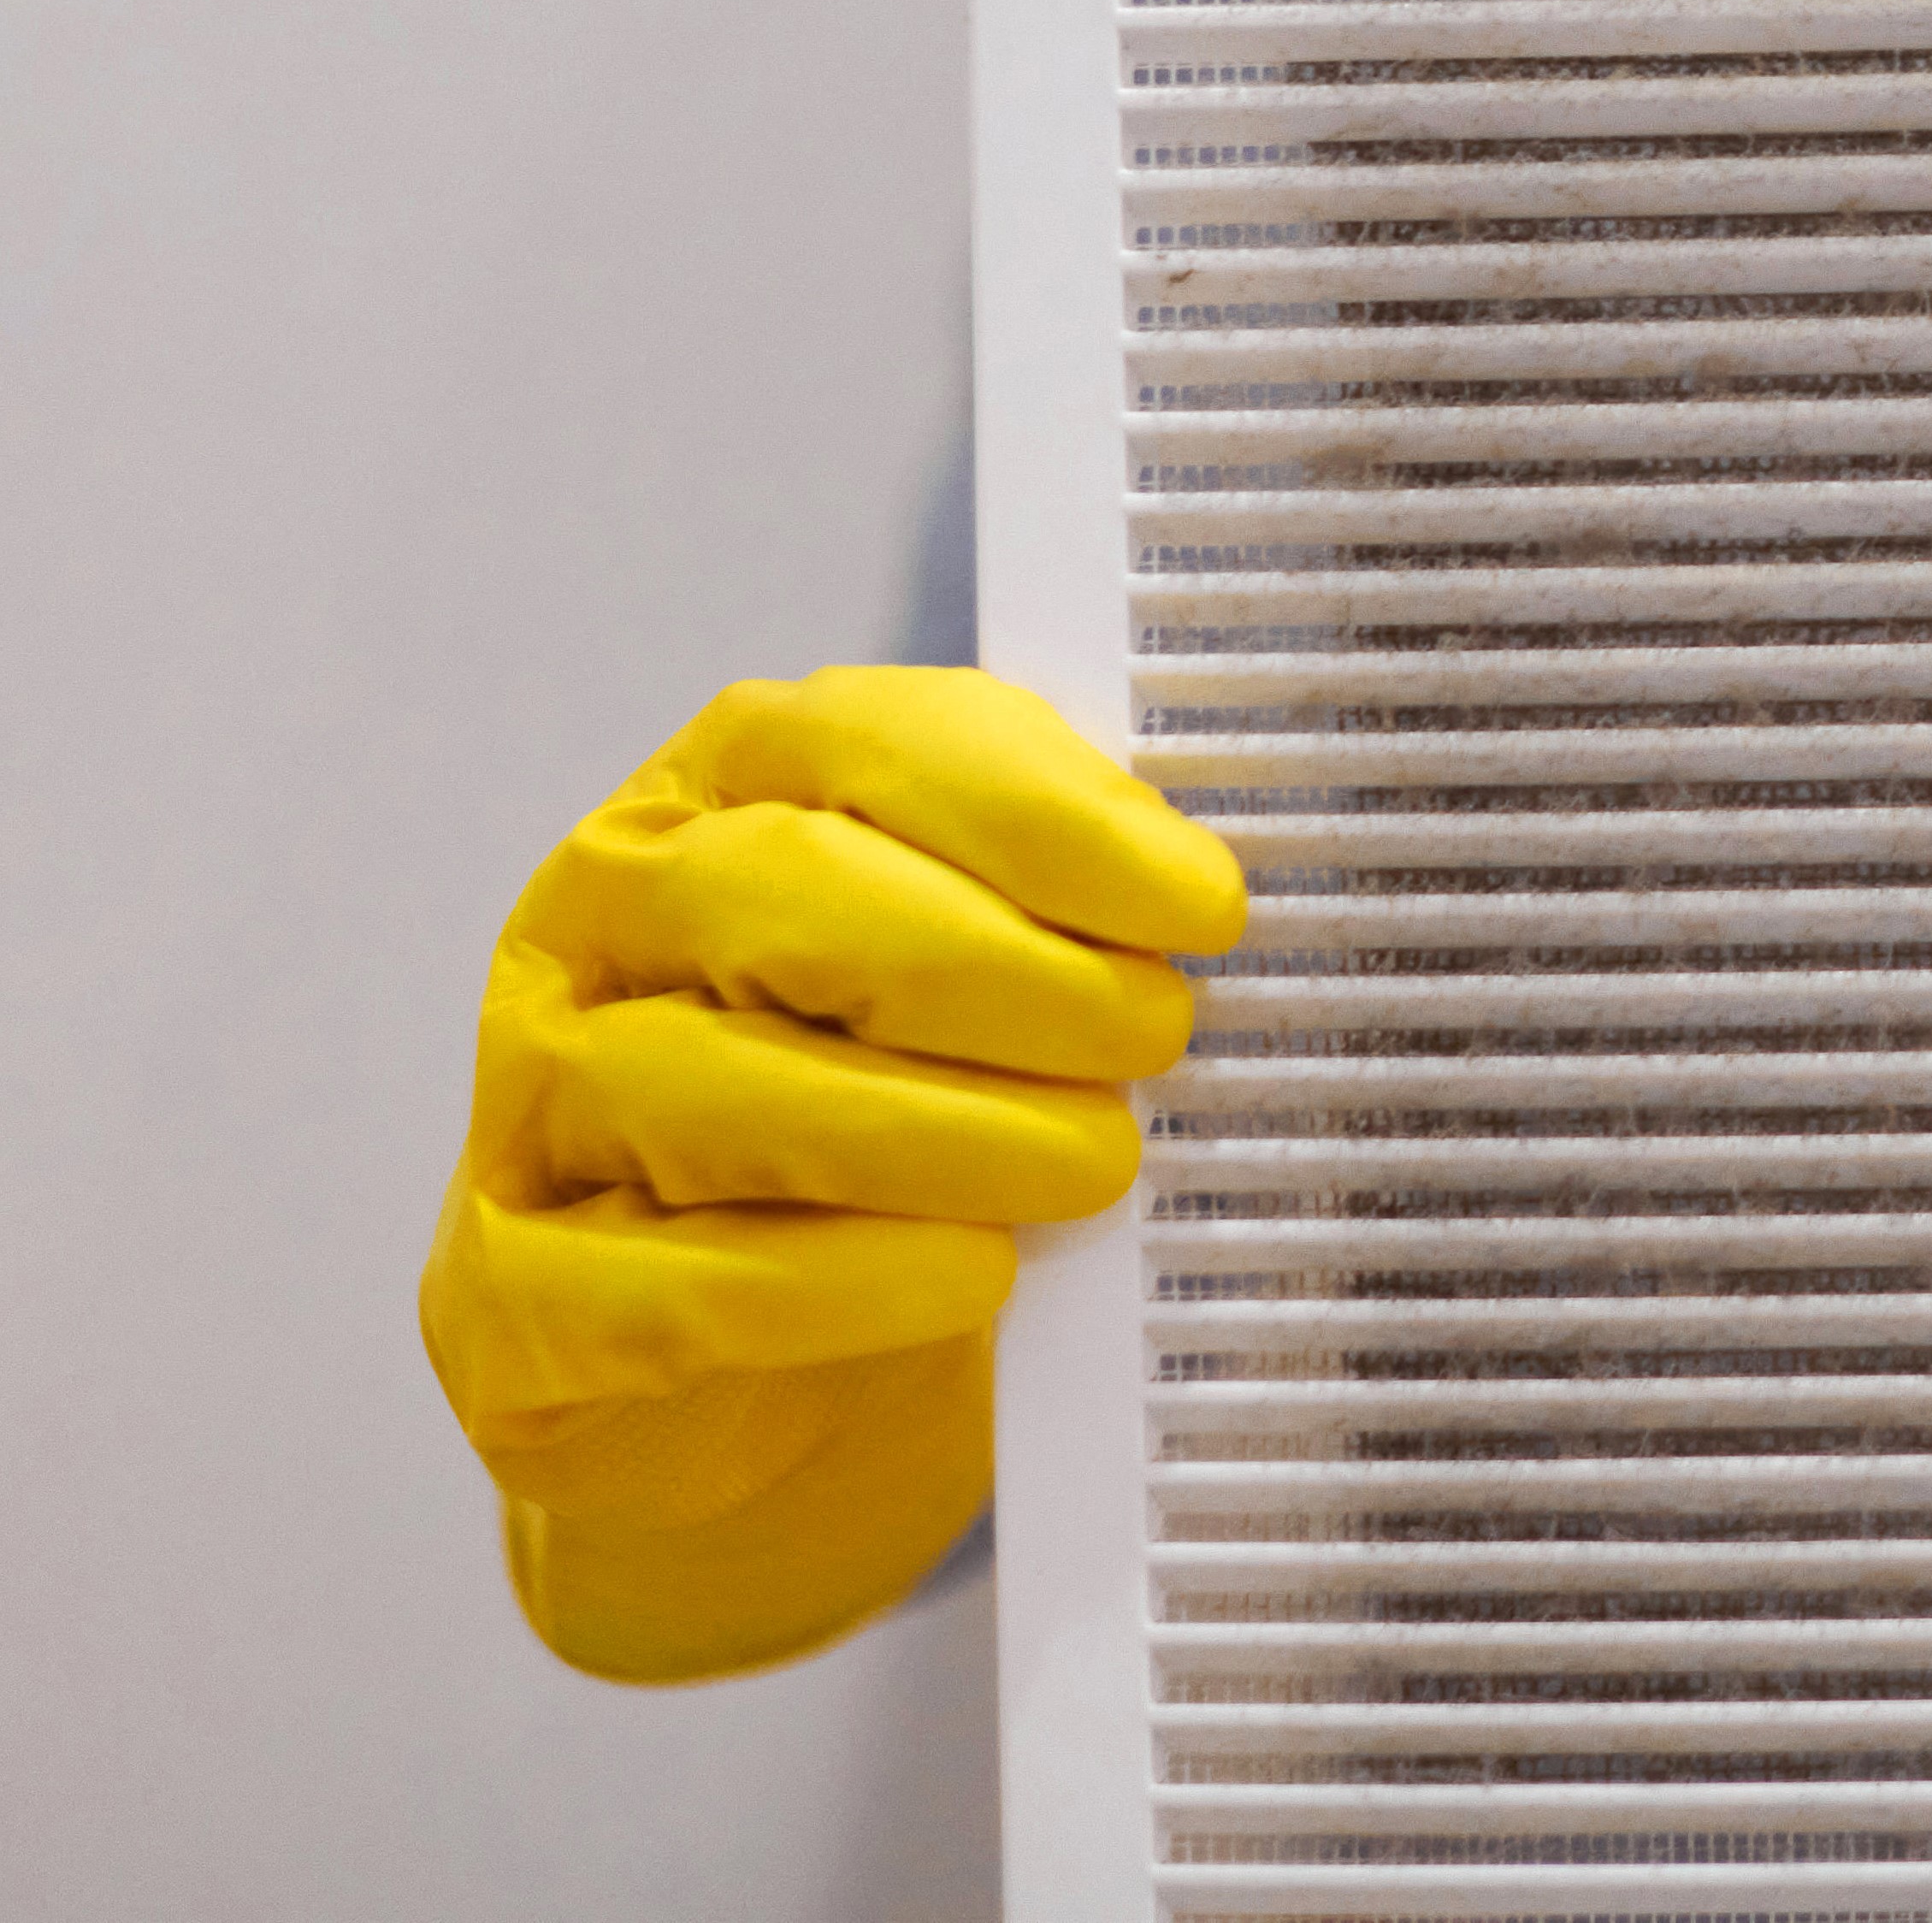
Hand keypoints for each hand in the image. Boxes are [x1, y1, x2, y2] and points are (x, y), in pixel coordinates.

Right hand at [414, 668, 1239, 1680]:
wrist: (758, 1398)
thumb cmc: (889, 1144)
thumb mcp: (978, 993)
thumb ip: (1061, 912)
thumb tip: (1208, 899)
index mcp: (717, 794)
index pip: (869, 743)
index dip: (1051, 815)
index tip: (1202, 906)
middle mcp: (599, 920)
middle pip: (783, 896)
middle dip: (1003, 968)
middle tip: (1153, 1039)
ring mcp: (532, 1104)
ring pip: (715, 1084)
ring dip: (941, 1130)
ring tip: (1094, 1165)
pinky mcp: (513, 1302)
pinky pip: (667, 1283)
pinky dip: (839, 1283)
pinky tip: (967, 1277)